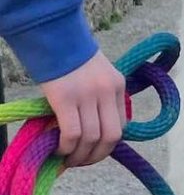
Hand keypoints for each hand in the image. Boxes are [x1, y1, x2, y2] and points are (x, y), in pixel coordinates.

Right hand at [39, 51, 126, 166]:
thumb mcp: (95, 75)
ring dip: (80, 155)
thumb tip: (89, 131)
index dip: (108, 144)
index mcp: (118, 86)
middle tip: (82, 162)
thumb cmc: (69, 55)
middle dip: (97, 155)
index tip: (94, 152)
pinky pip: (73, 132)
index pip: (121, 126)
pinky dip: (67, 146)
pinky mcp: (65, 98)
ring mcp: (87, 95)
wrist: (51, 33)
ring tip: (68, 159)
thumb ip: (98, 99)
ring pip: (92, 138)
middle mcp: (107, 92)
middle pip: (110, 136)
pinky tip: (59, 149)